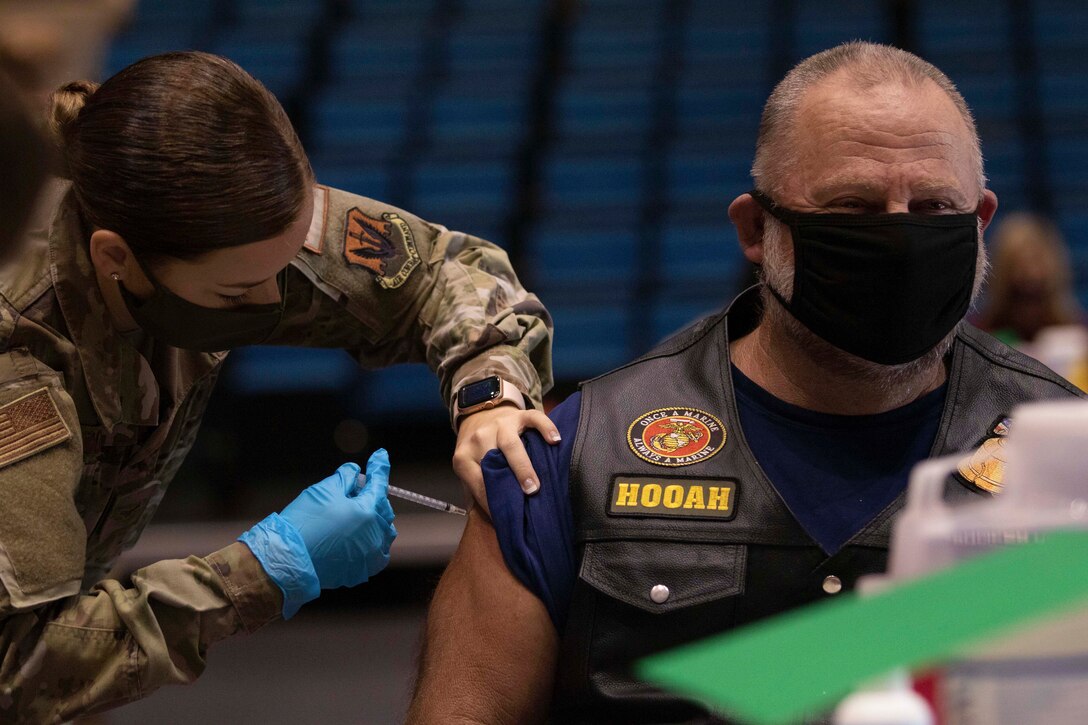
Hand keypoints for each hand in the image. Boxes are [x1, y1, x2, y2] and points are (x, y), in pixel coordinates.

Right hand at [280, 450, 396, 588]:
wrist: (288, 559)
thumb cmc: (304, 522)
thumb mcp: (324, 490)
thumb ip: (345, 477)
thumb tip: (355, 471)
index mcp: (368, 511)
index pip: (379, 484)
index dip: (379, 467)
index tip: (381, 455)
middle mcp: (375, 534)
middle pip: (383, 508)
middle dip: (374, 496)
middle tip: (359, 488)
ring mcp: (370, 555)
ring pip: (384, 532)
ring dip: (376, 519)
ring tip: (361, 513)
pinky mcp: (362, 570)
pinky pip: (377, 553)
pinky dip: (374, 542)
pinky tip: (362, 537)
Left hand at [453, 405, 559, 514]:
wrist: (480, 416)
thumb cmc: (478, 450)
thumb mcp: (469, 469)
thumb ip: (476, 490)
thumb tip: (490, 520)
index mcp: (464, 456)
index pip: (477, 481)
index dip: (491, 500)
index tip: (506, 517)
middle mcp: (480, 439)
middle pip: (493, 459)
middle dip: (509, 479)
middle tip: (527, 496)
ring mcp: (501, 425)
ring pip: (511, 443)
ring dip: (523, 465)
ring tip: (536, 484)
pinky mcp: (519, 415)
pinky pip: (534, 418)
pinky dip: (545, 428)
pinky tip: (555, 441)